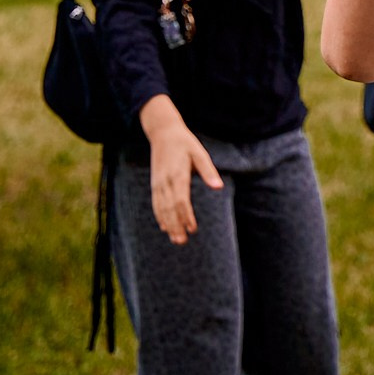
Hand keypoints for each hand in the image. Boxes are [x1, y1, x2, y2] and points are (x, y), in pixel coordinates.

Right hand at [140, 96, 223, 243]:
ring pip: (161, 208)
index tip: (193, 229)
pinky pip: (155, 203)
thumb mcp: (199, 153)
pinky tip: (164, 226)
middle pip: (170, 208)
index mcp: (178, 174)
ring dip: (168, 224)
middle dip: (176, 226)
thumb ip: (208, 171)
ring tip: (175, 239)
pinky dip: (159, 215)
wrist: (163, 132)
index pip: (181, 200)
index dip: (186, 216)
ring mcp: (158, 183)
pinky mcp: (154, 183)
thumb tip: (219, 187)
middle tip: (182, 242)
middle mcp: (165, 181)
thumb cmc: (185, 143)